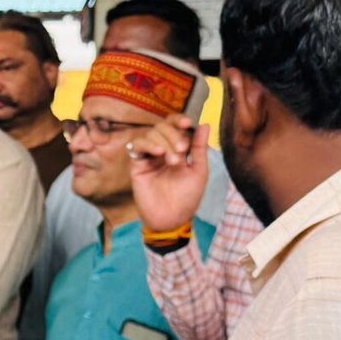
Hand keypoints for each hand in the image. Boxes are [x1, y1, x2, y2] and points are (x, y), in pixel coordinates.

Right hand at [128, 119, 209, 233]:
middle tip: (181, 150)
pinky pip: (136, 146)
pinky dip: (147, 145)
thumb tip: (204, 124)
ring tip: (173, 160)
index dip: (179, 120)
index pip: (175, 126)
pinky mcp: (137, 166)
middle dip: (173, 135)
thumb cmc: (188, 197)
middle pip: (162, 127)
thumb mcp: (199, 170)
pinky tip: (157, 153)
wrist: (172, 218)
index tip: (187, 123)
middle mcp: (162, 150)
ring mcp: (149, 157)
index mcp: (178, 149)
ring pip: (150, 134)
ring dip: (163, 142)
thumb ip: (199, 147)